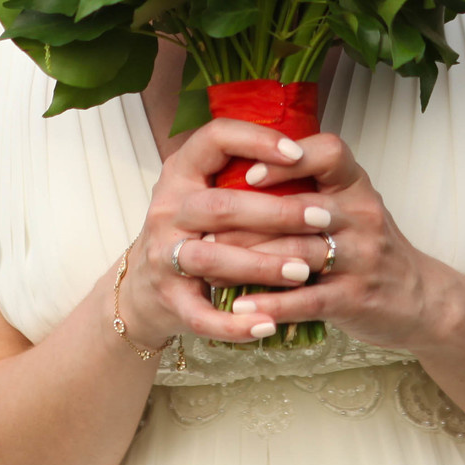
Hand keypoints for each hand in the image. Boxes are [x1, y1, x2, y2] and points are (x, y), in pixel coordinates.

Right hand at [114, 118, 344, 348]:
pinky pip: (201, 314)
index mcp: (182, 172)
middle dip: (277, 212)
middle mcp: (168, 209)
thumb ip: (242, 173)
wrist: (141, 288)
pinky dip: (234, 325)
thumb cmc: (192, 231)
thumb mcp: (205, 190)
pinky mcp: (168, 298)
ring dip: (261, 265)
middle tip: (323, 218)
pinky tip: (267, 325)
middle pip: (221, 205)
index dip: (256, 141)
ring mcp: (164, 255)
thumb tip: (311, 154)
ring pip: (212, 258)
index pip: (215, 139)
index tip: (297, 152)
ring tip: (303, 271)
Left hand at [171, 132, 451, 353]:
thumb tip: (240, 165)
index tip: (247, 171)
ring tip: (207, 269)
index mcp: (357, 185)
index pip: (329, 152)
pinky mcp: (357, 298)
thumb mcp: (352, 205)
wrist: (422, 300)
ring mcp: (362, 257)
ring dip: (247, 263)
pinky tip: (241, 308)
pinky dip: (271, 304)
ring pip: (297, 255)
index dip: (286, 157)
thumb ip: (311, 185)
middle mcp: (363, 215)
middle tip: (203, 228)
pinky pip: (308, 300)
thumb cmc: (369, 247)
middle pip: (300, 209)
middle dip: (246, 220)